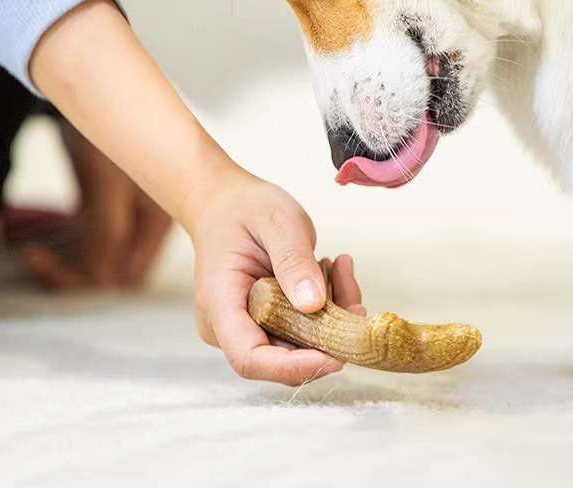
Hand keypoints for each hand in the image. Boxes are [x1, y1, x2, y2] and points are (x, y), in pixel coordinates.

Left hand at [23, 119, 170, 288]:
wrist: (87, 91)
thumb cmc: (103, 130)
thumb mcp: (108, 182)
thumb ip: (108, 232)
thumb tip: (101, 278)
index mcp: (160, 219)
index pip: (132, 274)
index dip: (95, 280)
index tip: (53, 269)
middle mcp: (147, 224)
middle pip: (115, 272)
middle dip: (78, 277)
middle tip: (39, 266)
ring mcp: (125, 218)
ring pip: (98, 263)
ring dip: (67, 267)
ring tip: (35, 258)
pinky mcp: (103, 211)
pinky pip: (87, 247)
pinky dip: (65, 253)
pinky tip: (39, 249)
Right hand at [189, 166, 363, 384]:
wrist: (227, 204)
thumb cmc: (245, 209)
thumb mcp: (276, 222)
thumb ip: (294, 261)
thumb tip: (314, 304)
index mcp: (220, 302)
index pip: (249, 358)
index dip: (292, 367)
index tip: (335, 357)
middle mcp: (228, 326)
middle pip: (281, 357)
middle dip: (326, 336)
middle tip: (352, 292)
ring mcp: (247, 328)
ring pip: (299, 346)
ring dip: (332, 317)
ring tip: (340, 267)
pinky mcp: (266, 324)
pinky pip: (303, 331)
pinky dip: (326, 308)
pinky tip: (332, 270)